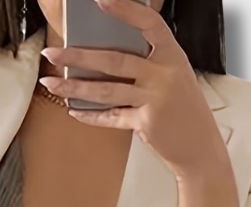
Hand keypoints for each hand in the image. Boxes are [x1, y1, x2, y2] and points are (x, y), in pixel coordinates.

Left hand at [39, 0, 230, 182]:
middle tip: (52, 53)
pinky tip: (74, 110)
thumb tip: (105, 54)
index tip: (100, 0)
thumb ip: (148, 63)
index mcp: (173, 55)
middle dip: (78, 56)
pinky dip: (91, 115)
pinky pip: (111, 117)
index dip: (125, 10)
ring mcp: (155, 100)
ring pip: (107, 90)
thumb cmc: (184, 109)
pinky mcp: (146, 123)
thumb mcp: (175, 76)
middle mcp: (164, 75)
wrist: (200, 148)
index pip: (149, 24)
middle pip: (114, 60)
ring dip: (74, 86)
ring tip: (51, 83)